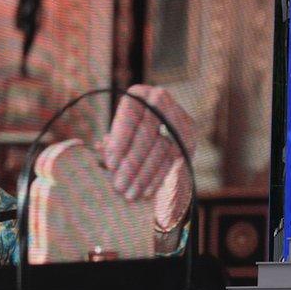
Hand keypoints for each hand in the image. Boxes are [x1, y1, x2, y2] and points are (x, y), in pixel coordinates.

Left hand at [94, 84, 195, 230]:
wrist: (154, 143)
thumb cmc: (125, 141)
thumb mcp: (115, 140)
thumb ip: (110, 144)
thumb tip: (101, 147)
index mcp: (138, 95)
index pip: (130, 114)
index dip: (120, 140)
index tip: (109, 164)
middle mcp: (161, 100)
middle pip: (147, 132)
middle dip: (131, 162)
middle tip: (118, 186)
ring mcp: (179, 117)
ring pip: (162, 147)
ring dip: (144, 174)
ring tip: (129, 194)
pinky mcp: (189, 137)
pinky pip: (174, 159)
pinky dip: (158, 177)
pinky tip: (146, 191)